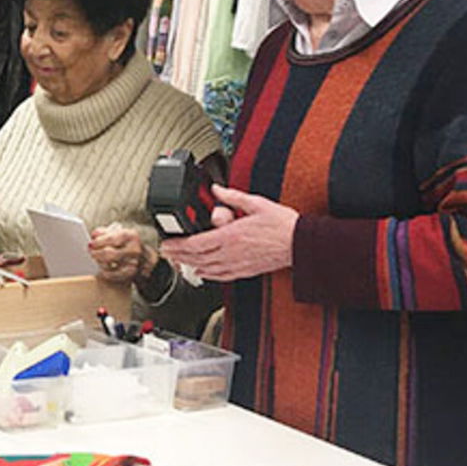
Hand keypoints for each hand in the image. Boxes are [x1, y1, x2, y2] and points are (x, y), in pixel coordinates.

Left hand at [88, 223, 156, 286]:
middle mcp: (133, 249)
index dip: (98, 242)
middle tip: (91, 253)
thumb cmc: (126, 244)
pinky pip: (112, 275)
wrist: (142, 257)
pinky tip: (102, 268)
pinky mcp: (130, 273)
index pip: (111, 238)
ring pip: (109, 264)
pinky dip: (105, 272)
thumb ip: (105, 232)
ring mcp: (133, 262)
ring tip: (96, 259)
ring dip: (99, 262)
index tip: (91, 244)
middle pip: (108, 253)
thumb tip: (94, 235)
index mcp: (130, 236)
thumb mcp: (118, 233)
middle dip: (96, 253)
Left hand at [161, 185, 297, 281]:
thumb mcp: (256, 203)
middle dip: (178, 255)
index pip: (196, 243)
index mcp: (231, 235)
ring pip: (206, 268)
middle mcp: (231, 252)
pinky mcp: (245, 271)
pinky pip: (221, 276)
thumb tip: (216, 190)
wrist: (300, 243)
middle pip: (197, 257)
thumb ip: (232, 196)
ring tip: (178, 261)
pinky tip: (202, 273)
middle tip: (167, 253)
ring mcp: (237, 264)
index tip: (167, 243)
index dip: (178, 245)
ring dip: (190, 265)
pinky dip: (208, 275)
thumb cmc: (282, 224)